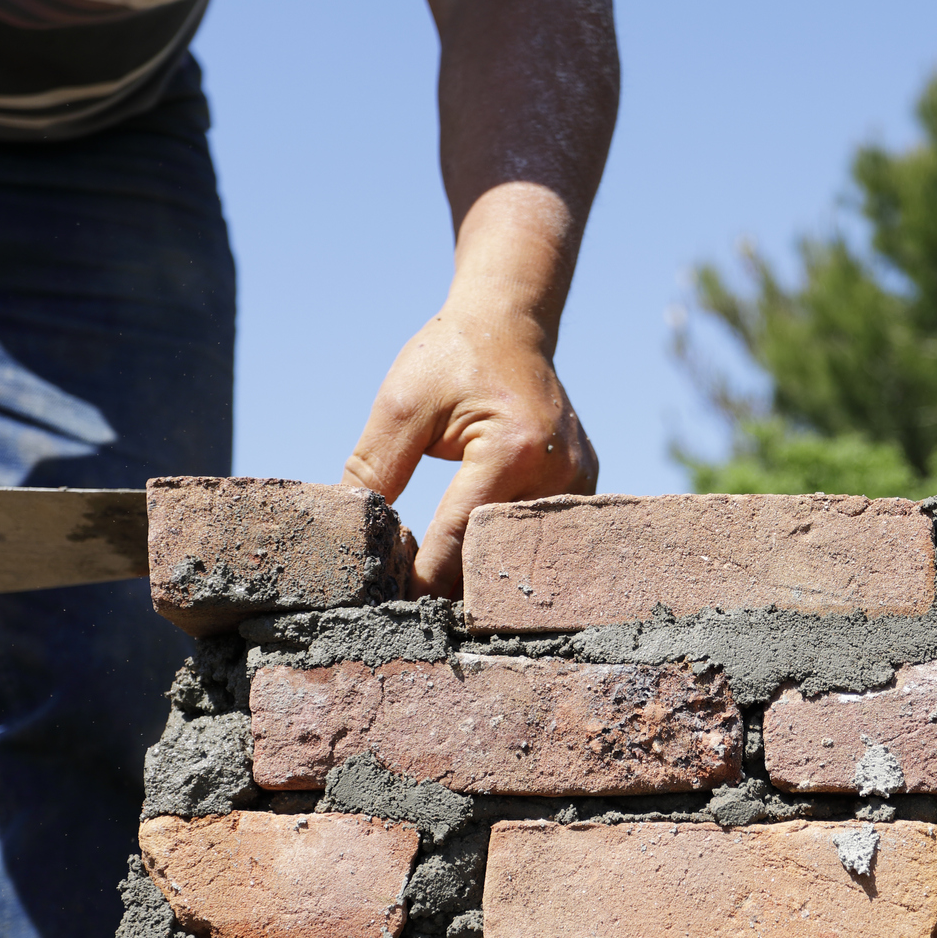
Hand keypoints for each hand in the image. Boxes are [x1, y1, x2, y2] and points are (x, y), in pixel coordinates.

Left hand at [341, 300, 596, 597]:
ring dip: (484, 569)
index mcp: (512, 450)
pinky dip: (507, 546)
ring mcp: (578, 480)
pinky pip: (542, 531)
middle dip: (456, 584)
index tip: (398, 609)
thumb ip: (374, 468)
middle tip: (418, 614)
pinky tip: (479, 560)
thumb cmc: (451, 358)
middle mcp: (557, 471)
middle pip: (497, 552)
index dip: (426, 576)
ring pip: (523, 548)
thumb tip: (351, 530)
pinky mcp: (584, 484)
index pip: (460, 534)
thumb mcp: (401, 405)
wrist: (508, 323)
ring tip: (445, 596)